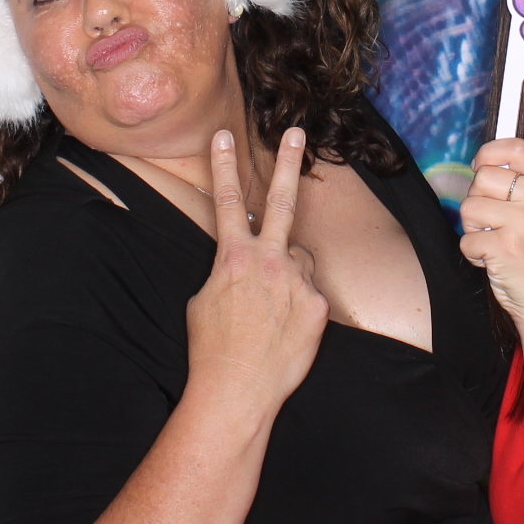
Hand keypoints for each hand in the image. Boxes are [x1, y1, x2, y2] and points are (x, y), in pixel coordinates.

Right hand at [183, 128, 327, 414]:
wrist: (238, 391)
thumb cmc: (212, 348)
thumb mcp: (205, 299)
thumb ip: (231, 270)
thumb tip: (249, 262)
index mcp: (233, 258)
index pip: (226, 202)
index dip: (223, 166)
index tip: (224, 135)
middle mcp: (268, 262)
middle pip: (280, 202)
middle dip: (287, 163)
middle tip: (297, 132)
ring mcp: (297, 281)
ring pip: (297, 260)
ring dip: (287, 273)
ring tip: (270, 312)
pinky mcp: (318, 305)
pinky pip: (309, 292)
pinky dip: (299, 304)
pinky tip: (285, 329)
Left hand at [457, 138, 523, 324]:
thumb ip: (520, 185)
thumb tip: (482, 163)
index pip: (515, 147)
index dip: (489, 153)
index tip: (481, 168)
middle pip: (483, 177)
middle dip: (478, 200)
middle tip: (493, 223)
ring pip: (469, 206)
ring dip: (473, 229)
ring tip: (495, 242)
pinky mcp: (505, 247)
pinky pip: (466, 239)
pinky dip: (473, 253)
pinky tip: (494, 260)